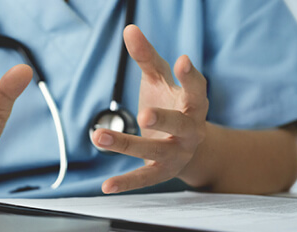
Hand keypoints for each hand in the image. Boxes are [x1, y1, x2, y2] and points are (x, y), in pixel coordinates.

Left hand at [92, 25, 208, 193]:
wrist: (188, 146)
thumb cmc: (171, 105)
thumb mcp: (159, 80)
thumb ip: (146, 58)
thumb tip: (129, 29)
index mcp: (193, 104)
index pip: (196, 89)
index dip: (190, 76)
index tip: (182, 61)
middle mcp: (190, 130)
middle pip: (181, 124)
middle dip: (164, 118)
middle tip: (144, 113)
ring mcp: (177, 153)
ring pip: (154, 150)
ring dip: (128, 144)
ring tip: (100, 136)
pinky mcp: (162, 171)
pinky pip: (144, 178)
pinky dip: (125, 183)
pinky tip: (105, 186)